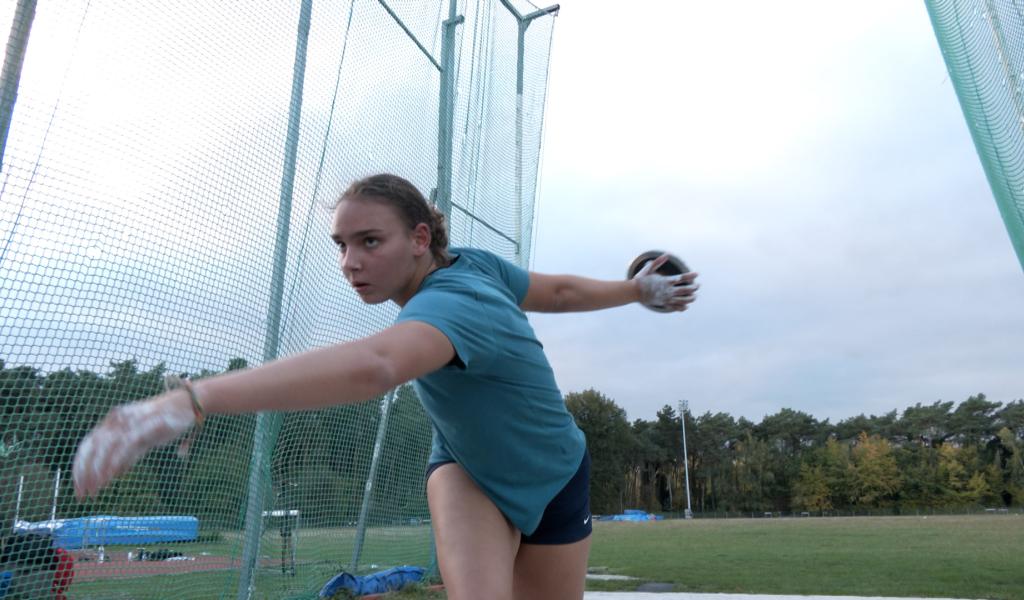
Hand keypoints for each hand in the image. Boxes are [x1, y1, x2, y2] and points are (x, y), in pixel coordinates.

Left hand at [73, 391, 194, 498]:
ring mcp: (130, 422)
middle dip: (83, 473)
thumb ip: (126, 456)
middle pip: (91, 448)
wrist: (186, 404)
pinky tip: (109, 478)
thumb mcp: (140, 442)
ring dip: (97, 471)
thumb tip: (112, 474)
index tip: (78, 488)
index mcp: (112, 422)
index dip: (80, 467)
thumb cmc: (163, 423)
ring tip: (94, 491)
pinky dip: (114, 463)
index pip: (87, 446)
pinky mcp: (144, 426)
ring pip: (105, 448)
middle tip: (82, 495)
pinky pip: (124, 446)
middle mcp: (116, 420)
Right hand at [632, 254, 698, 311]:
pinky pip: (675, 307)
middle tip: (698, 286)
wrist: (633, 292)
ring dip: (690, 298)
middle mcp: (668, 290)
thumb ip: (658, 262)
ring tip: (694, 297)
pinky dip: (682, 307)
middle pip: (685, 290)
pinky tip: (686, 306)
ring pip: (682, 300)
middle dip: (693, 288)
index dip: (691, 276)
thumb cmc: (641, 279)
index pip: (682, 278)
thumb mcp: (649, 268)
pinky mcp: (663, 304)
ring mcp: (666, 298)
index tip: (697, 274)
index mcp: (666, 281)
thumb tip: (666, 254)